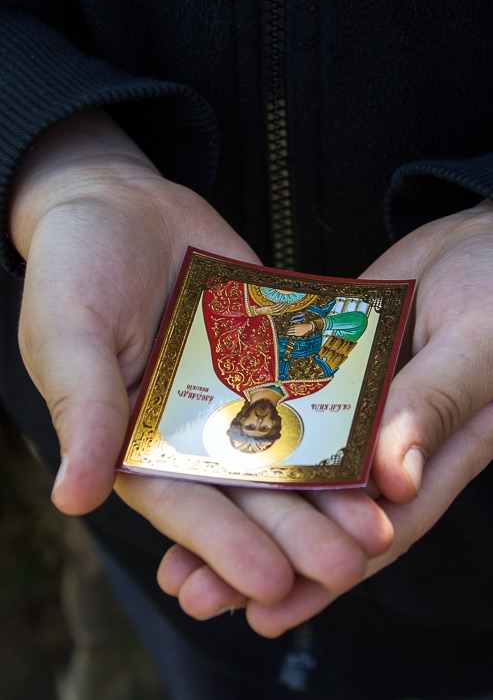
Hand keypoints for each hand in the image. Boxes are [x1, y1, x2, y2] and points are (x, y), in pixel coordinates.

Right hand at [9, 109, 392, 609]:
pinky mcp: (269, 352)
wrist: (120, 204)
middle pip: (249, 490)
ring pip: (287, 449)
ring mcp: (236, 389)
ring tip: (377, 523)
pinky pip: (307, 385)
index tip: (273, 581)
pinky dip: (340, 415)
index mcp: (137, 440)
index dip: (226, 545)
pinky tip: (379, 442)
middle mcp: (192, 427)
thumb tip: (73, 496)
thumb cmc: (75, 269)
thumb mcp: (69, 333)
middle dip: (297, 530)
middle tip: (350, 563)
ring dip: (329, 490)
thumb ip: (84, 409)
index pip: (184, 504)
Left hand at [154, 203, 492, 633]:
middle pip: (319, 512)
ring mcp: (355, 407)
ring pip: (293, 466)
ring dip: (241, 502)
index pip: (377, 530)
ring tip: (175, 542)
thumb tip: (395, 479)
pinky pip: (286, 405)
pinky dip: (248, 428)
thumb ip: (436, 404)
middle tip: (188, 585)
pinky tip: (196, 446)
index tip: (263, 610)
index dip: (323, 576)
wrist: (478, 239)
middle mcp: (388, 444)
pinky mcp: (329, 370)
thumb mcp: (477, 343)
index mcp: (436, 454)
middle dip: (259, 552)